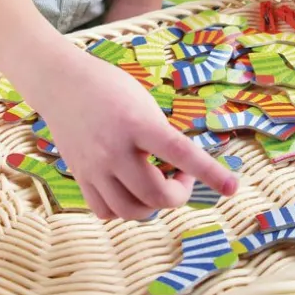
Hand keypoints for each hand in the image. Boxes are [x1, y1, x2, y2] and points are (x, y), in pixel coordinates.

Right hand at [38, 55, 238, 220]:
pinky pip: (107, 211)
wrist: (61, 84)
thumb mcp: (143, 102)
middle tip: (181, 176)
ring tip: (156, 184)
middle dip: (179, 193)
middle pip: (157, 195)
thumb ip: (160, 135)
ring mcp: (94, 167)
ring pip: (132, 211)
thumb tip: (178, 169)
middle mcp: (115, 150)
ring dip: (153, 206)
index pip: (181, 154)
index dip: (210, 173)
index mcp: (137, 124)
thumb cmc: (109, 87)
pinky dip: (125, 208)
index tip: (233, 188)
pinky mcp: (79, 176)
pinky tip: (130, 190)